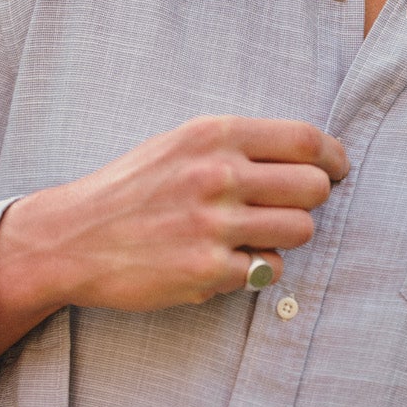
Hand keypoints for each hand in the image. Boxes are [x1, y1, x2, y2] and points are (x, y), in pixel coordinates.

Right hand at [0, 115, 348, 369]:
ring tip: (251, 236)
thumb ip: (238, 145)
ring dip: (285, 237)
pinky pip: (268, 270)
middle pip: (313, 188)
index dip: (333, 158)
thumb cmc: (131, 189)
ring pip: (300, 231)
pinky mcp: (207, 271)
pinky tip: (224, 261)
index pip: (305, 140)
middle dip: (310, 201)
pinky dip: (255, 269)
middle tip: (289, 208)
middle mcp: (216, 175)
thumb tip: (310, 154)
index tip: (336, 170)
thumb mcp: (179, 145)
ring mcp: (213, 226)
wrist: (70, 238)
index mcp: (212, 136)